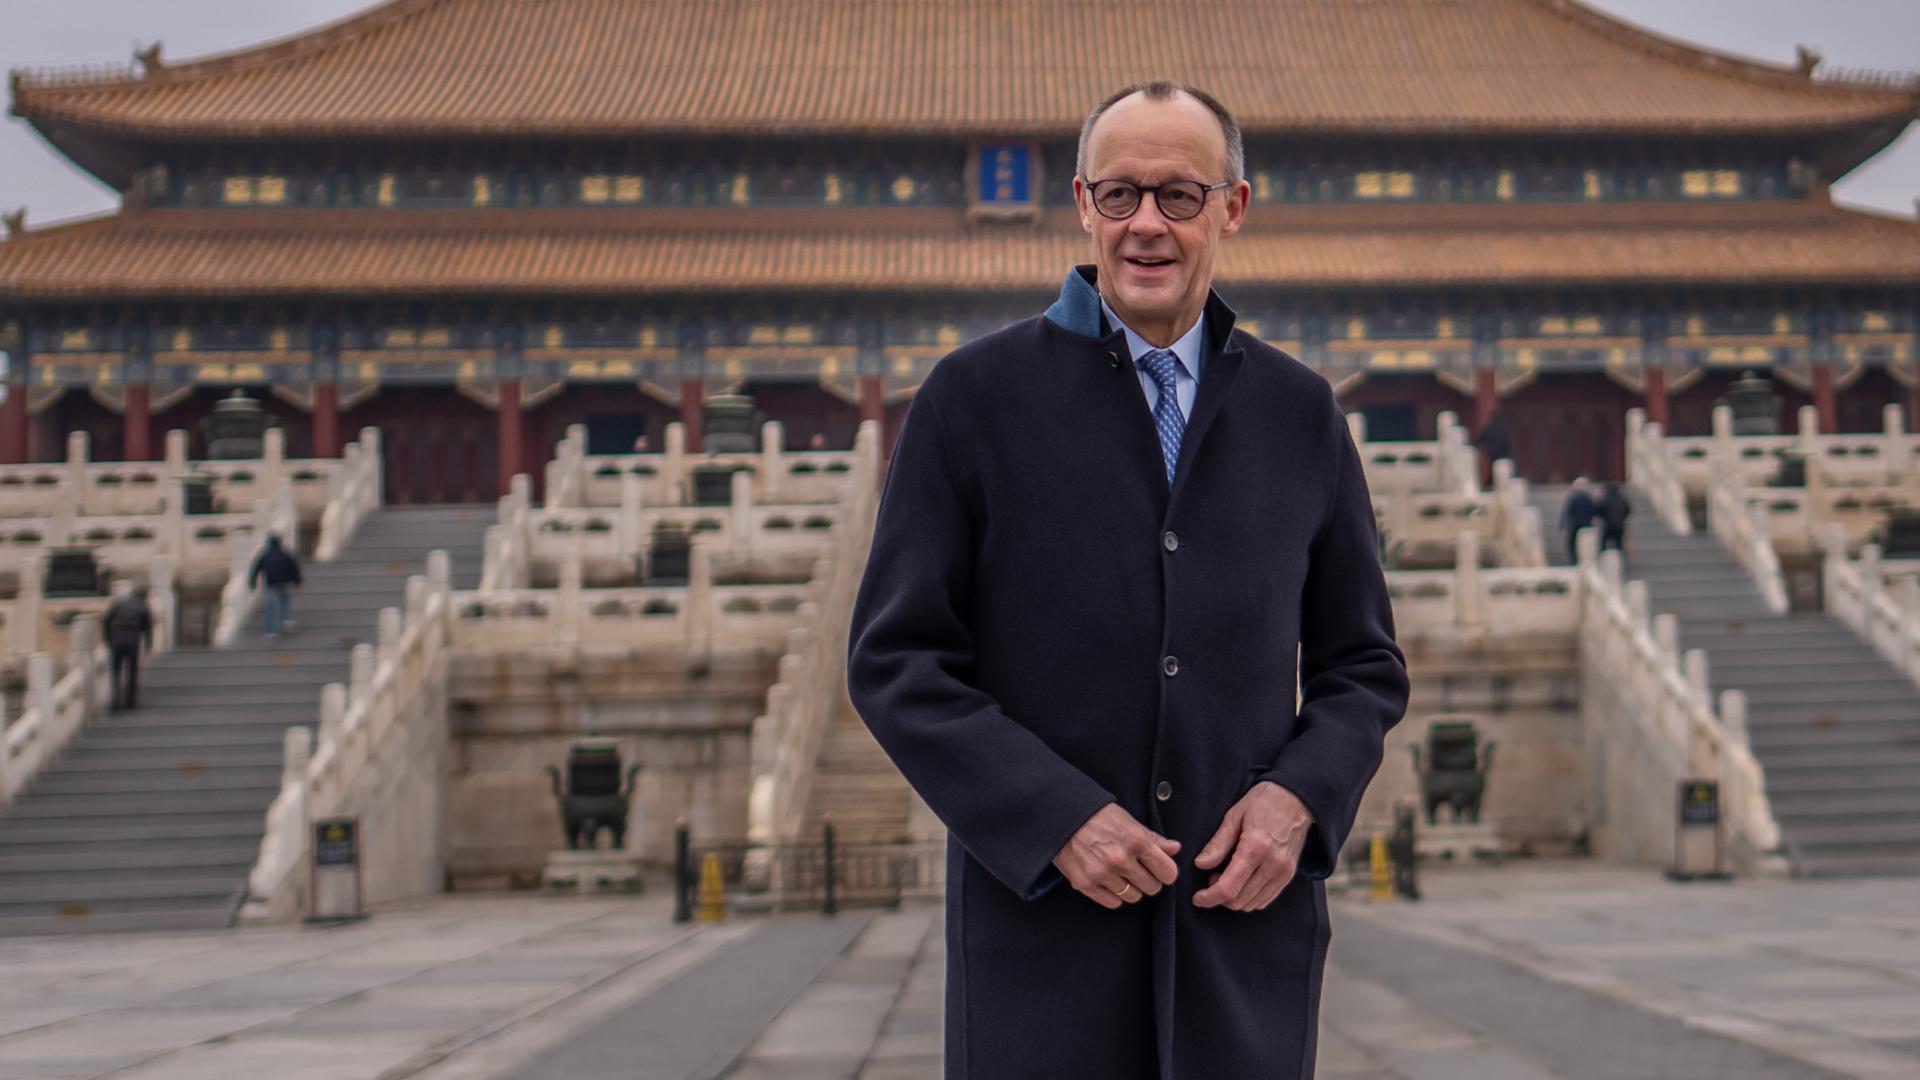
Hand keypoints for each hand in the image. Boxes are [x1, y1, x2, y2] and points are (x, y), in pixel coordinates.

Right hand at [1052, 803, 1179, 909]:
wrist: (1062, 817)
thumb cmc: (1098, 816)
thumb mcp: (1129, 821)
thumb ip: (1153, 838)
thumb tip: (1175, 849)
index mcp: (1136, 841)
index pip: (1168, 873)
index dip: (1166, 872)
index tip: (1159, 869)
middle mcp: (1120, 860)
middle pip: (1152, 888)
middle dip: (1148, 880)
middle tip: (1138, 870)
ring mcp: (1102, 874)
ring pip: (1133, 897)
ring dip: (1130, 888)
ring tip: (1120, 874)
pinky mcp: (1085, 884)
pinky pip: (1113, 903)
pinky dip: (1113, 895)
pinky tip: (1108, 881)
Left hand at [1193, 781, 1311, 911]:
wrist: (1294, 799)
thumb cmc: (1263, 802)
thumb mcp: (1234, 816)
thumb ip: (1218, 844)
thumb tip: (1200, 864)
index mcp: (1255, 847)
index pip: (1228, 887)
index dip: (1209, 898)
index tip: (1198, 898)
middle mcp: (1272, 864)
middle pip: (1239, 900)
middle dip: (1220, 896)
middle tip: (1213, 877)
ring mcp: (1283, 872)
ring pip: (1252, 904)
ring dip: (1235, 898)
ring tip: (1228, 877)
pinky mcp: (1289, 875)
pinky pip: (1265, 900)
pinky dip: (1250, 897)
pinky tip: (1243, 881)